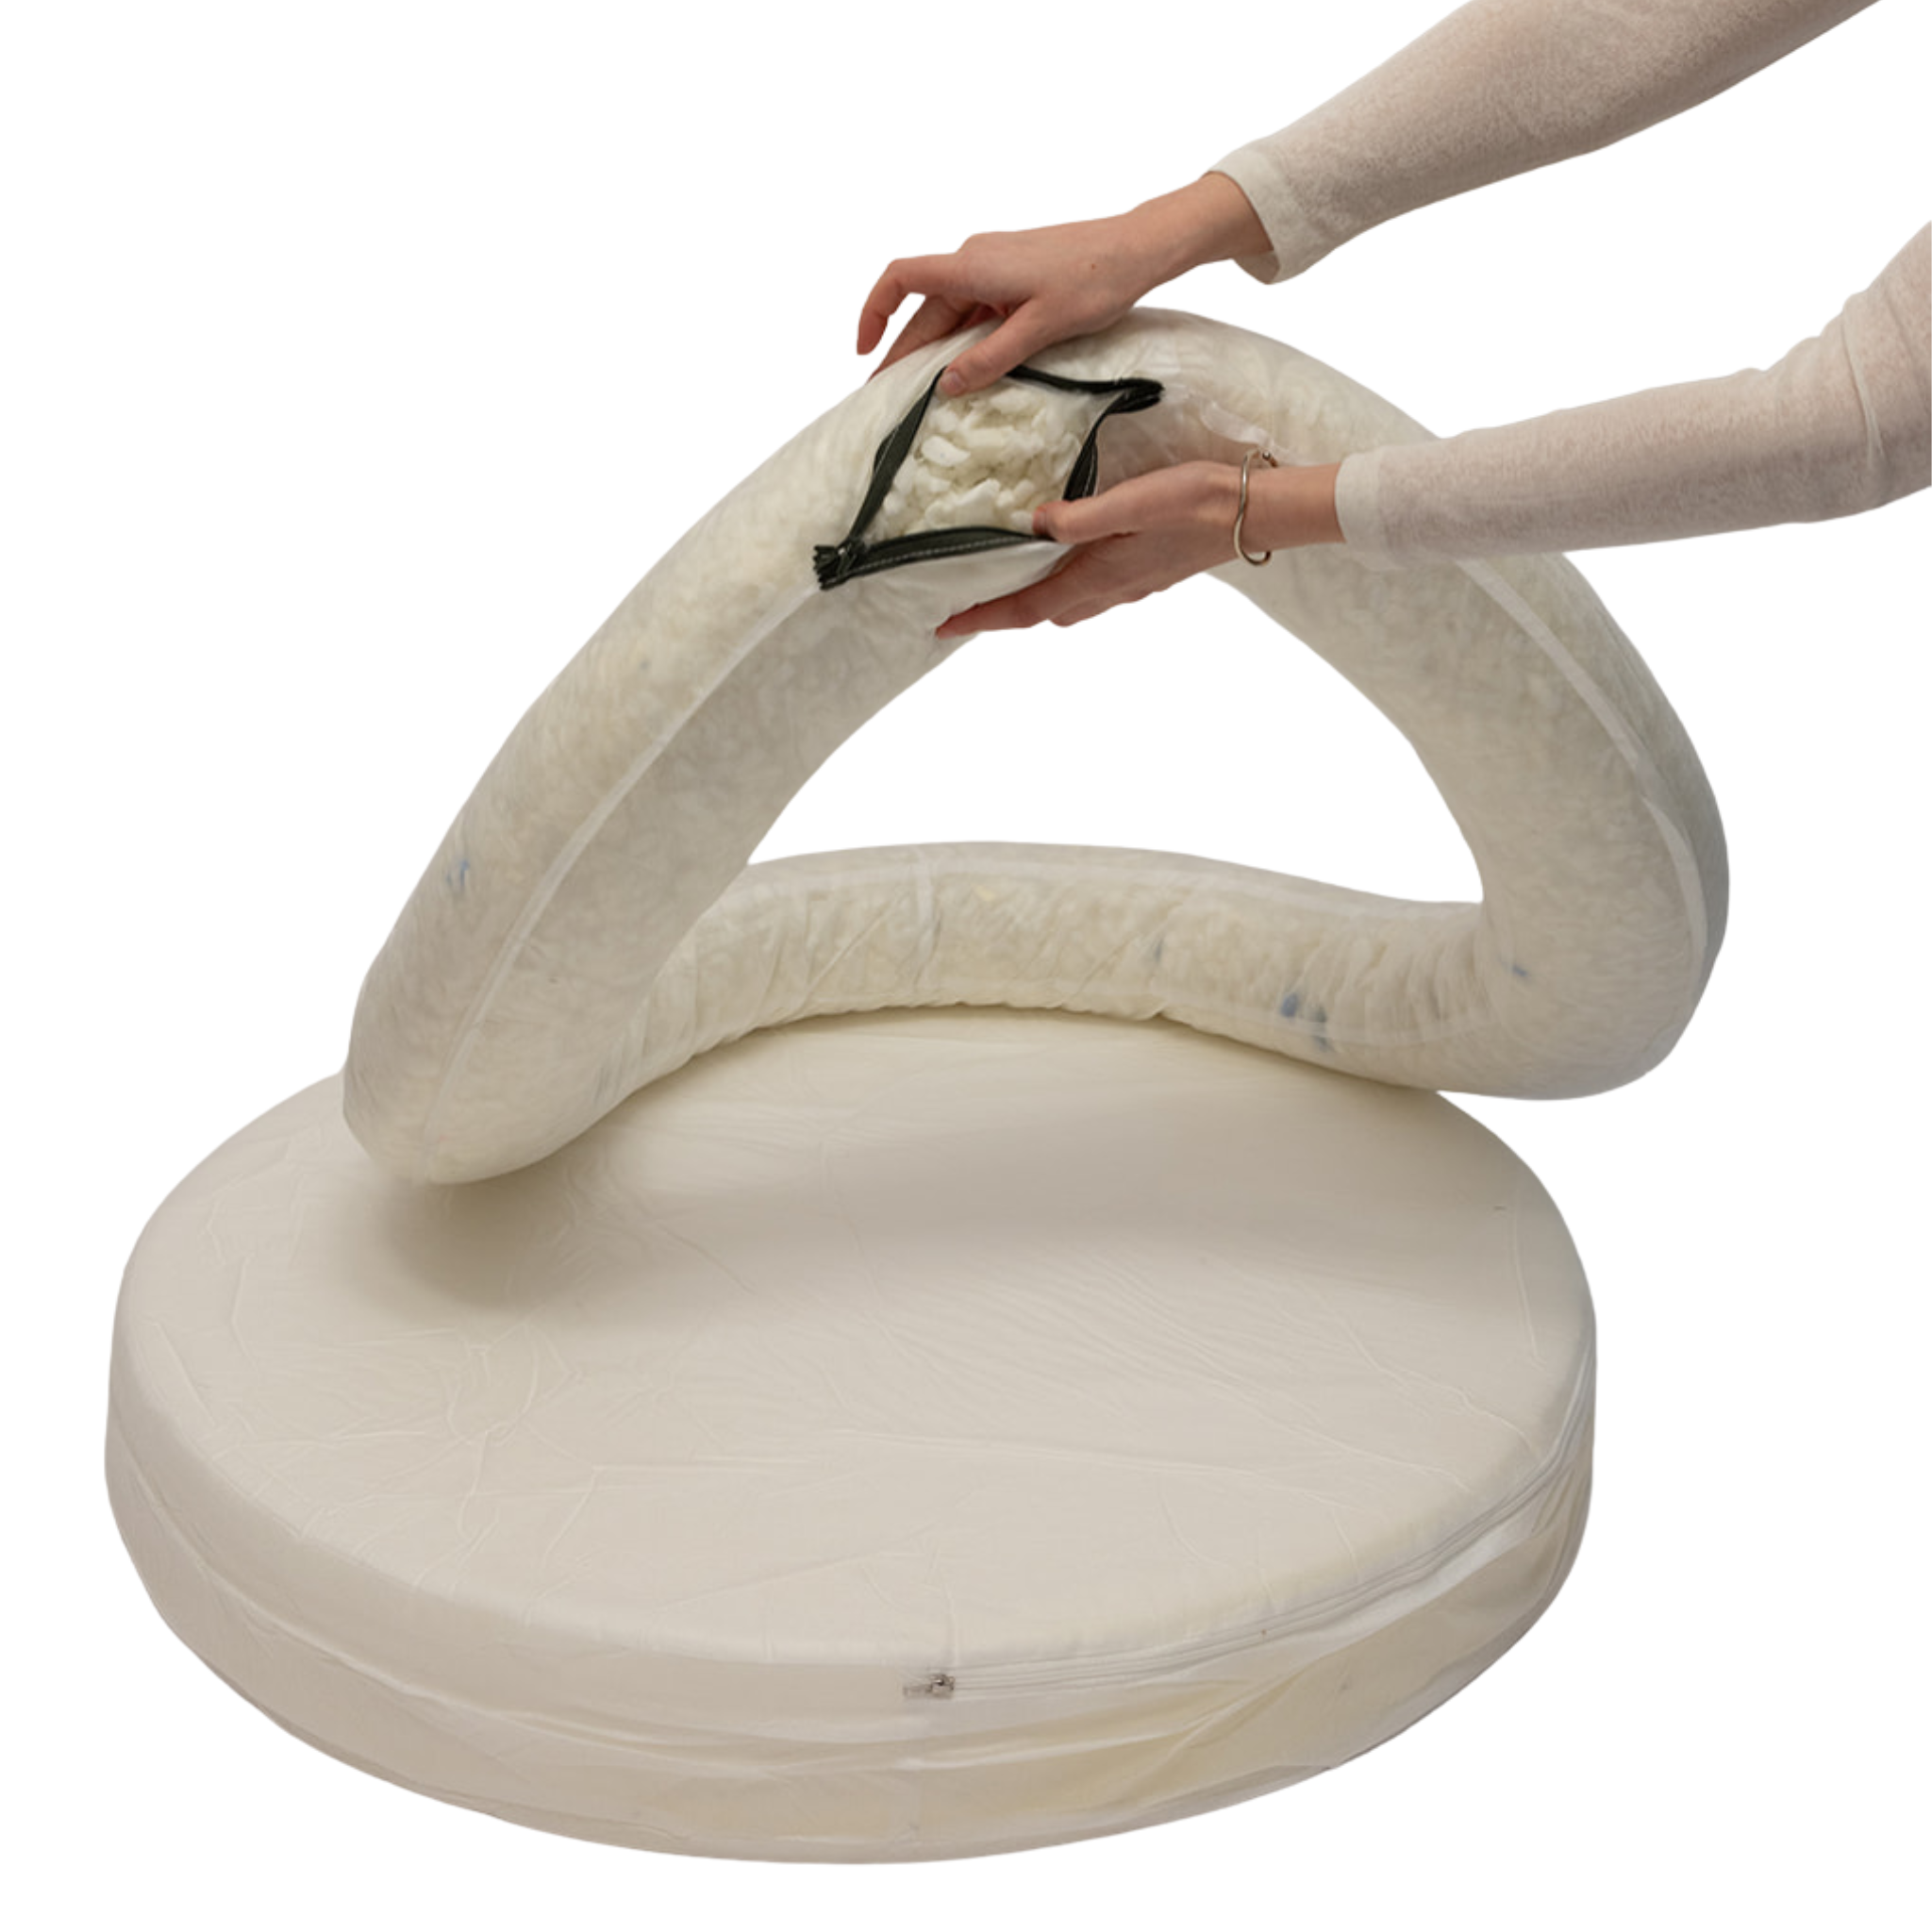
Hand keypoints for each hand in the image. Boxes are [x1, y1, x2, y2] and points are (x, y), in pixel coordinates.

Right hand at [857, 177, 1268, 397]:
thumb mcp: (1041, 329)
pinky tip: (966, 372)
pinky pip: (975, 310)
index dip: (874, 311)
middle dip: (903, 352)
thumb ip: (991, 359)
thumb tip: (946, 386)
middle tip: (889, 399)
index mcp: (973, 265)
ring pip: (950, 312)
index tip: (863, 351)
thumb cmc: (1096, 281)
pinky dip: (963, 340)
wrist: (1139, 248)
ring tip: (922, 395)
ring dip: (935, 350)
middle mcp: (975, 259)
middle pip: (924, 308)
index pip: (901, 278)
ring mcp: (995, 265)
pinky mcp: (1013, 275)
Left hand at [935, 459, 1343, 638]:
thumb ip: (1080, 516)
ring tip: (1005, 589)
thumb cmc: (1198, 500)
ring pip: (1068, 604)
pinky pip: (1093, 590)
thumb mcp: (1132, 501)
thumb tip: (1033, 524)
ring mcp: (1132, 585)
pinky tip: (1067, 563)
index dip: (983, 619)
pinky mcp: (1148, 572)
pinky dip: (1064, 587)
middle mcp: (1110, 590)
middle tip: (965, 607)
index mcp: (1098, 576)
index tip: (942, 627)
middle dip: (1002, 615)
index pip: (1026, 608)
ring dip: (1034, 603)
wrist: (1259, 512)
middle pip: (1042, 613)